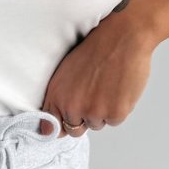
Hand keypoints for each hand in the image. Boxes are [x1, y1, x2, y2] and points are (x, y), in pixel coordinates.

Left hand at [38, 6, 157, 136]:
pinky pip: (114, 121)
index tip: (70, 117)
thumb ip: (57, 101)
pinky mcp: (115, 113)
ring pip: (97, 124)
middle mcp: (72, 108)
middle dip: (84, 117)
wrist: (121, 38)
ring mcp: (94, 112)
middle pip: (75, 129)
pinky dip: (118, 108)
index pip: (53, 128)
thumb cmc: (95, 51)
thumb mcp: (65, 73)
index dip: (63, 124)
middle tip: (93, 94)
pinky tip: (118, 88)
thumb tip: (47, 131)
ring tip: (107, 86)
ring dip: (102, 111)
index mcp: (57, 97)